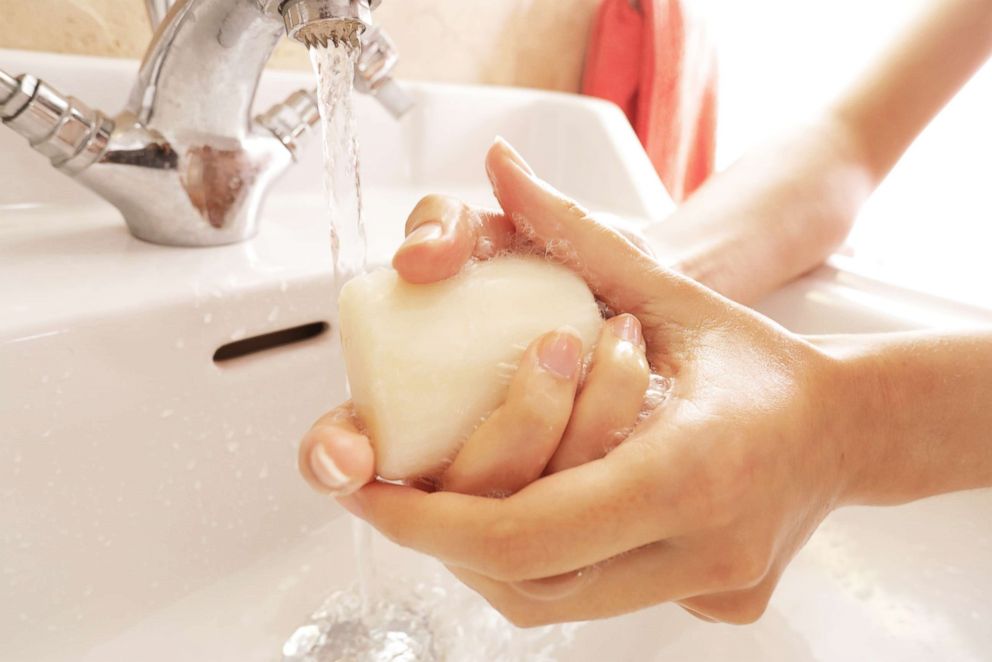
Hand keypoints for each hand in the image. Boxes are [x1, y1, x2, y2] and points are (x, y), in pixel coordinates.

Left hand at [336, 139, 859, 624]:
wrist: (846, 429)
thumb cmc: (757, 358)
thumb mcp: (669, 289)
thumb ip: (577, 232)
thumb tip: (501, 168)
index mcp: (692, 468)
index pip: (530, 527)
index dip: (432, 521)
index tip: (373, 492)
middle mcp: (705, 548)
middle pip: (527, 578)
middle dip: (446, 535)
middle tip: (397, 491)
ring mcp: (712, 589)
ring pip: (550, 602)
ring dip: (485, 550)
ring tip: (453, 495)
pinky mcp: (714, 611)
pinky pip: (594, 601)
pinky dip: (543, 562)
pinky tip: (530, 508)